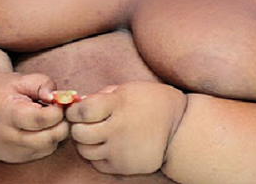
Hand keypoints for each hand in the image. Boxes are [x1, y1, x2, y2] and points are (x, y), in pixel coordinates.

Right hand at [0, 72, 68, 162]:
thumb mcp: (17, 79)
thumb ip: (42, 83)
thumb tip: (59, 97)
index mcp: (8, 114)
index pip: (43, 119)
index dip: (57, 109)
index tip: (55, 100)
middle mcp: (9, 138)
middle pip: (50, 137)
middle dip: (60, 122)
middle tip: (53, 108)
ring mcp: (12, 152)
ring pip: (49, 147)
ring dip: (55, 132)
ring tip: (44, 117)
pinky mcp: (15, 159)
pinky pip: (42, 153)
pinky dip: (47, 140)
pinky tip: (38, 127)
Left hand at [66, 81, 186, 174]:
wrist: (180, 131)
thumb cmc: (156, 104)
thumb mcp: (131, 89)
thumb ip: (106, 95)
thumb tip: (81, 102)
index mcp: (119, 105)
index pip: (82, 111)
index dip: (75, 110)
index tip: (79, 109)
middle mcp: (117, 129)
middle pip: (79, 133)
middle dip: (77, 126)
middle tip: (84, 122)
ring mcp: (119, 150)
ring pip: (85, 151)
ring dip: (85, 142)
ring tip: (95, 134)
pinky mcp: (122, 166)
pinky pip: (96, 164)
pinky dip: (96, 155)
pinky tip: (105, 146)